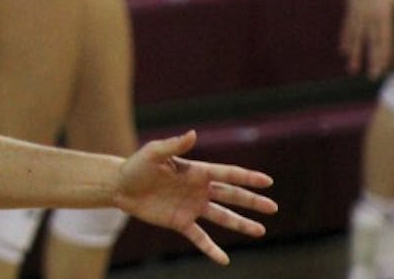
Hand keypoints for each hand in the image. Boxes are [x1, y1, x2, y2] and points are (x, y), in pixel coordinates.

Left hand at [113, 131, 276, 264]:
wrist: (119, 186)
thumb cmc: (136, 166)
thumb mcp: (154, 153)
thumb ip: (174, 145)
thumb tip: (193, 133)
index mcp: (196, 171)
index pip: (227, 174)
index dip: (247, 178)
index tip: (267, 181)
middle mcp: (198, 190)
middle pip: (231, 196)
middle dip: (252, 201)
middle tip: (273, 207)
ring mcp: (192, 207)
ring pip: (222, 217)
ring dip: (241, 224)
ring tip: (260, 231)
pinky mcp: (181, 222)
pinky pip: (200, 237)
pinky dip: (211, 249)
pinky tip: (223, 259)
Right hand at [342, 0, 393, 77]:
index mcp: (381, 14)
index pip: (382, 40)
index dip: (382, 56)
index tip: (381, 70)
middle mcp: (367, 16)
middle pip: (368, 42)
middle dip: (369, 60)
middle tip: (369, 76)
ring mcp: (356, 13)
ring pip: (355, 38)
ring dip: (354, 54)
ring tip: (352, 68)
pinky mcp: (351, 10)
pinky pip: (347, 29)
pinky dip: (346, 40)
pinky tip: (343, 50)